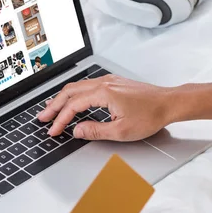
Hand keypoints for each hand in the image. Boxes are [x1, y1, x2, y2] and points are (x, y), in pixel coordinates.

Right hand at [37, 75, 173, 140]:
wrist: (169, 103)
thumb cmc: (151, 115)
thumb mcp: (122, 130)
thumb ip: (95, 131)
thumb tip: (77, 131)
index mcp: (103, 93)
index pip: (73, 106)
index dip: (60, 120)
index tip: (53, 130)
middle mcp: (104, 83)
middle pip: (70, 92)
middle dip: (54, 106)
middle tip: (43, 117)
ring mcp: (108, 81)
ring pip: (77, 86)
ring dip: (63, 98)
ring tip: (52, 109)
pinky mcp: (113, 83)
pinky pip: (87, 85)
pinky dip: (74, 93)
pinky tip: (73, 100)